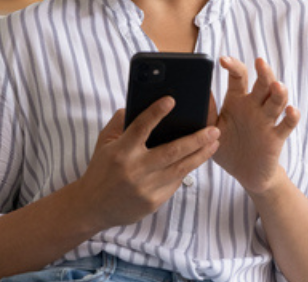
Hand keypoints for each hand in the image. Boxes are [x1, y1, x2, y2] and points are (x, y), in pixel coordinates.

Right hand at [65, 97, 220, 229]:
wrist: (93, 207)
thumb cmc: (101, 170)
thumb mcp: (104, 143)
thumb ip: (120, 122)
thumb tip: (140, 105)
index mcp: (120, 152)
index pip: (141, 128)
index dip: (156, 113)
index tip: (171, 100)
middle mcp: (134, 170)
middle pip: (172, 151)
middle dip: (196, 140)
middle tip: (214, 129)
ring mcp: (145, 188)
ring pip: (180, 169)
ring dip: (201, 155)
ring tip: (214, 143)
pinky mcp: (153, 202)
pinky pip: (175, 183)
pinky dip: (186, 170)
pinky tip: (196, 159)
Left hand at [211, 56, 300, 195]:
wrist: (245, 174)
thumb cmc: (227, 147)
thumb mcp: (212, 129)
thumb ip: (207, 111)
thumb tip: (198, 91)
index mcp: (237, 101)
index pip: (239, 77)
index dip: (233, 66)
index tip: (223, 60)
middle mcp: (254, 106)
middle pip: (263, 84)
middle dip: (263, 72)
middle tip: (259, 62)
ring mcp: (267, 120)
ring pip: (277, 100)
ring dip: (279, 92)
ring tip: (276, 86)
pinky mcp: (276, 137)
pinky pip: (287, 124)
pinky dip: (292, 117)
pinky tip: (291, 111)